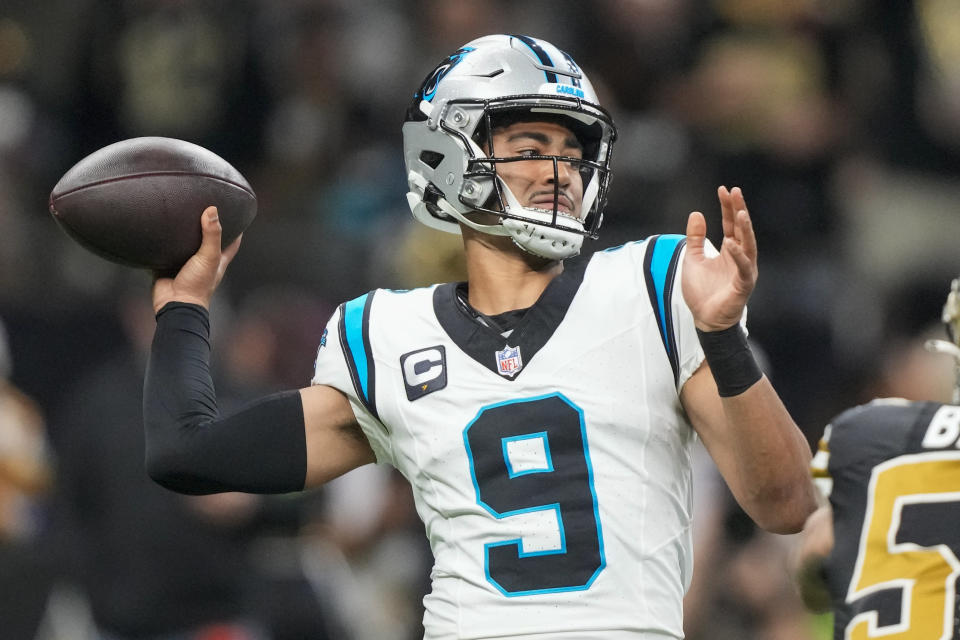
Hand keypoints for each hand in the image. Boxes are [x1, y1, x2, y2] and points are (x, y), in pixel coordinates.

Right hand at [152, 206, 241, 312]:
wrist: (173, 304)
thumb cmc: (197, 285)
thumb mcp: (209, 258)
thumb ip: (212, 235)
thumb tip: (212, 210)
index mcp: (218, 260)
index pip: (232, 242)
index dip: (236, 230)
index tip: (237, 214)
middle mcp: (202, 260)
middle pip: (207, 240)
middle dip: (206, 227)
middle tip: (203, 208)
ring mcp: (184, 263)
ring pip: (185, 244)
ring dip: (182, 233)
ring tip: (179, 213)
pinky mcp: (167, 265)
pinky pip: (165, 251)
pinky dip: (163, 242)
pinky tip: (158, 229)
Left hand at [682, 186, 757, 330]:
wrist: (705, 320)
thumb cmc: (702, 292)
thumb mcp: (693, 259)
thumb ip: (695, 238)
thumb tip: (696, 213)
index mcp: (730, 251)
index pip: (731, 224)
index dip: (728, 207)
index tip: (724, 189)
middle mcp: (740, 257)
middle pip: (742, 229)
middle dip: (739, 210)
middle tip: (735, 191)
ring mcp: (744, 271)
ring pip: (748, 245)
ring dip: (744, 229)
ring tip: (739, 212)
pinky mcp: (743, 285)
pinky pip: (743, 268)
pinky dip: (738, 256)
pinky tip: (730, 243)